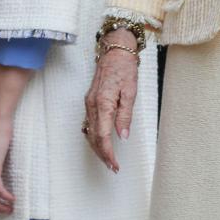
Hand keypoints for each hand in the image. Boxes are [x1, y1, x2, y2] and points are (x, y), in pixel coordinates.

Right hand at [84, 29, 138, 171]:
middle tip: (113, 167)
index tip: (115, 165)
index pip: (103, 136)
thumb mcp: (131, 91)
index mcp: (103, 103)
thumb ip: (125, 115)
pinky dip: (94, 137)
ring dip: (97, 147)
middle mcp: (92, 105)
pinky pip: (89, 124)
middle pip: (94, 137)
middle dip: (102, 154)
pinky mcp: (89, 101)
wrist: (115, 51)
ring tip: (108, 159)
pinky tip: (102, 142)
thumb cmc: (125, 69)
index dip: (108, 153)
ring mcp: (88, 103)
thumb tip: (122, 136)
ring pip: (89, 132)